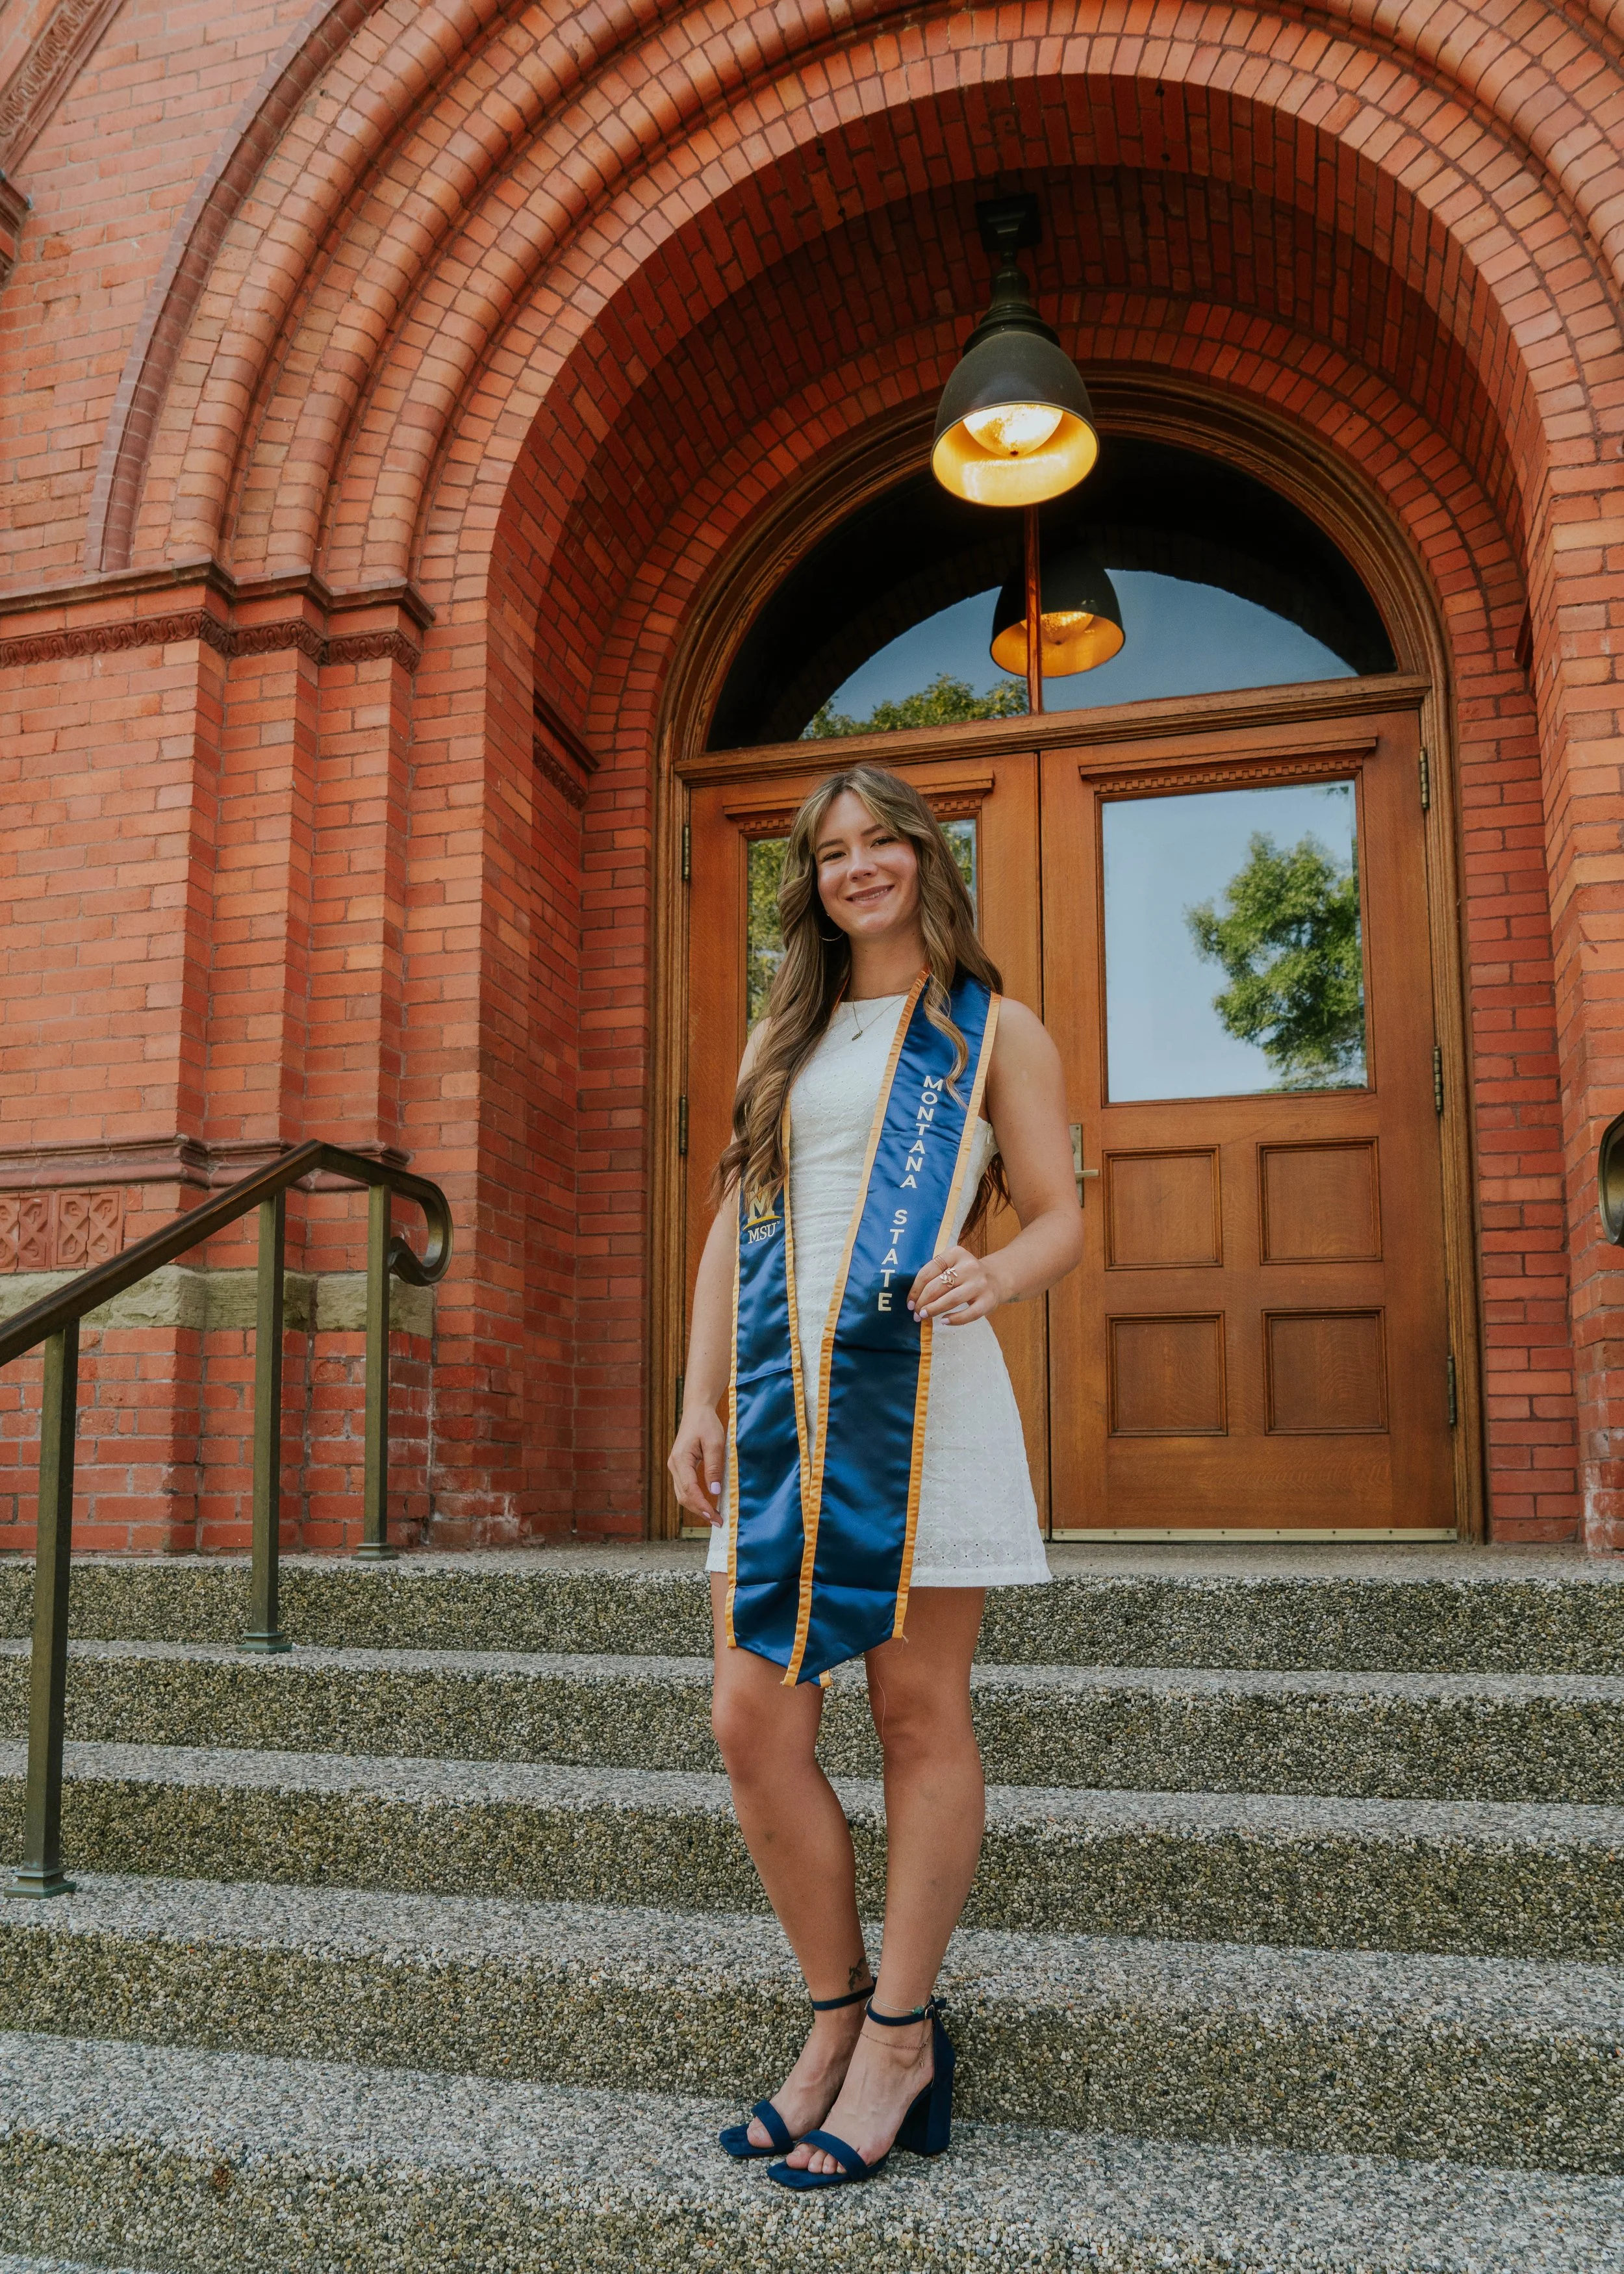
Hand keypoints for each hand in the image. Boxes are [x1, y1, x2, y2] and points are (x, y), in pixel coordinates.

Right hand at [668, 1404, 726, 1523]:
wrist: (697, 1411)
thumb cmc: (706, 1424)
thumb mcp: (715, 1443)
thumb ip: (713, 1467)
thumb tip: (714, 1491)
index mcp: (681, 1460)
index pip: (690, 1490)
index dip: (702, 1506)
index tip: (715, 1517)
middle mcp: (674, 1466)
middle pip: (683, 1497)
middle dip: (700, 1511)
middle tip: (718, 1521)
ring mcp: (675, 1467)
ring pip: (682, 1495)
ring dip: (697, 1507)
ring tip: (713, 1516)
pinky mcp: (680, 1468)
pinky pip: (684, 1489)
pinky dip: (695, 1499)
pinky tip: (706, 1504)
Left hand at [907, 1243, 1007, 1325]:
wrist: (996, 1279)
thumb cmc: (965, 1275)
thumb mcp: (952, 1265)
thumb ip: (935, 1275)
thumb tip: (913, 1299)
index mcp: (956, 1253)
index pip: (928, 1271)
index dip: (916, 1289)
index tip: (910, 1303)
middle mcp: (969, 1266)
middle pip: (938, 1286)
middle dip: (922, 1302)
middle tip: (916, 1313)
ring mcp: (980, 1283)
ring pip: (951, 1299)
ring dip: (934, 1310)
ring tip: (924, 1316)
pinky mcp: (988, 1300)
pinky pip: (969, 1313)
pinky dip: (954, 1319)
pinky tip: (944, 1321)